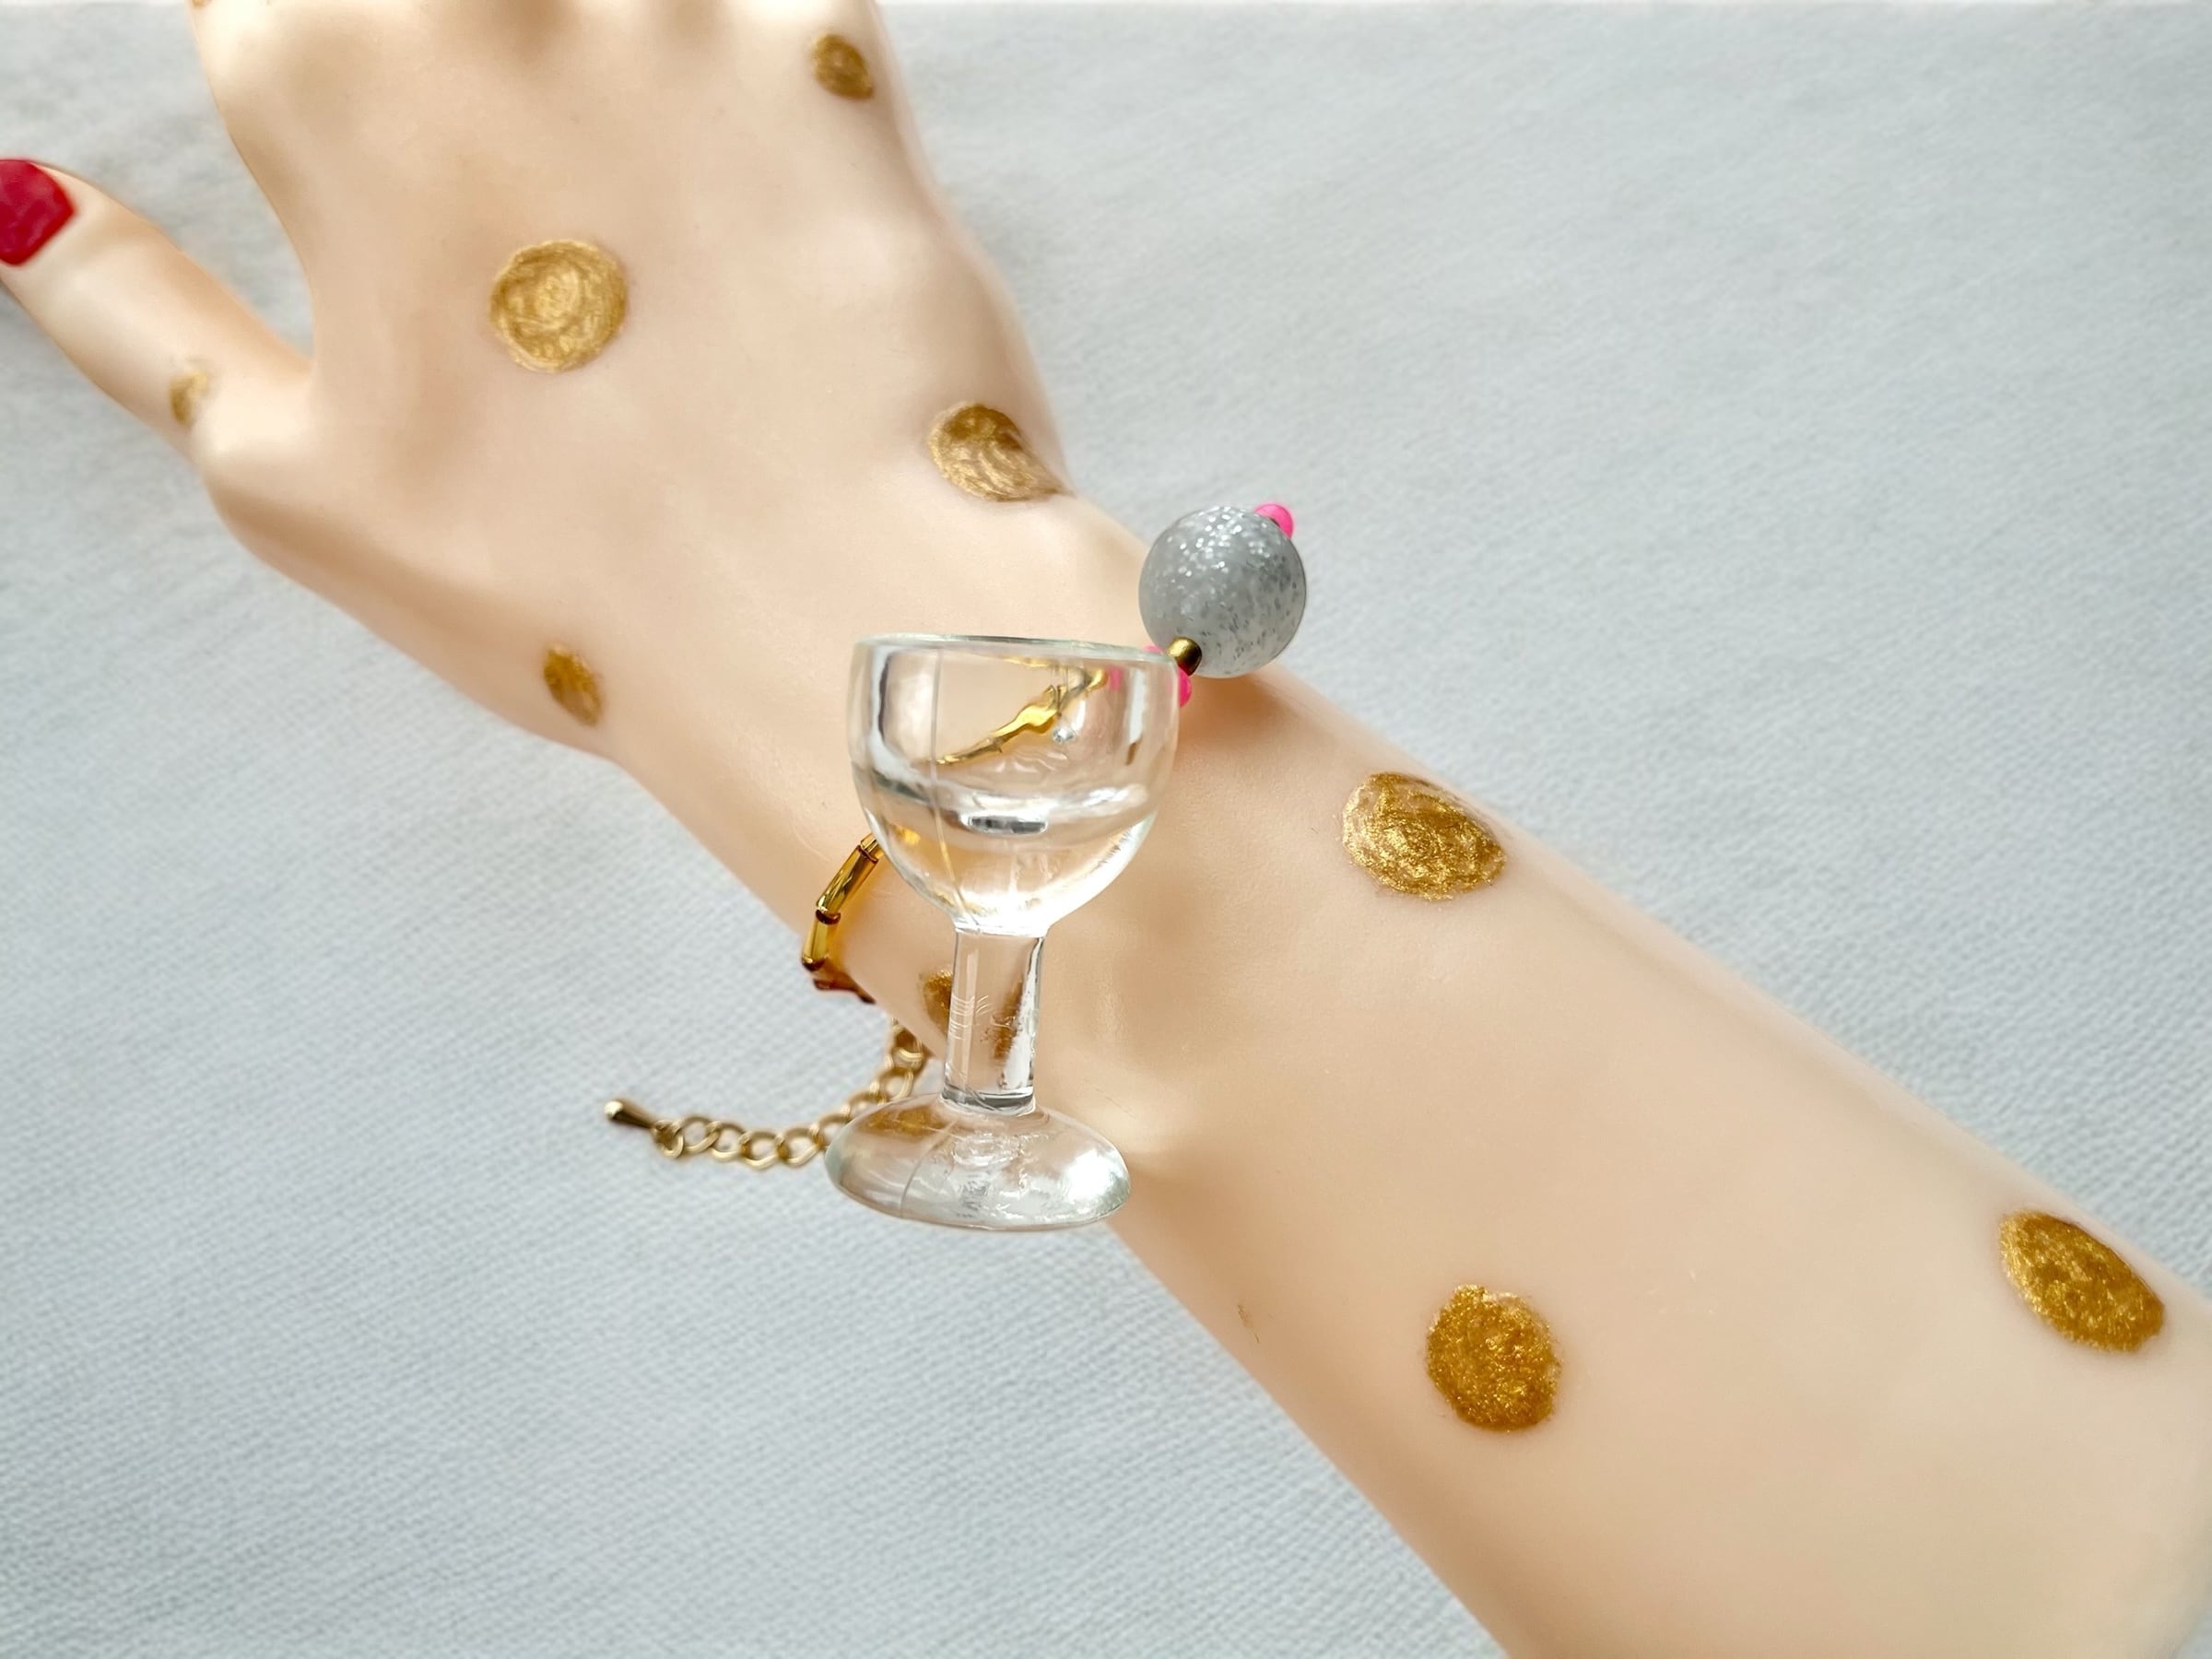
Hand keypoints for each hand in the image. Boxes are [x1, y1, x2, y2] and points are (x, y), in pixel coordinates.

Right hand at [0, 0, 1126, 779]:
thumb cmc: (563, 584)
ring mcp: (671, 9)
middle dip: (462, 51)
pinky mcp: (834, 49)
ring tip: (644, 229)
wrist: (826, 623)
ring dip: (604, 44)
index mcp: (321, 79)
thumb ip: (133, 313)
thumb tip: (20, 202)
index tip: (373, 133)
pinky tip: (763, 168)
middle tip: (550, 237)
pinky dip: (759, 42)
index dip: (302, 45)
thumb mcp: (285, 478)